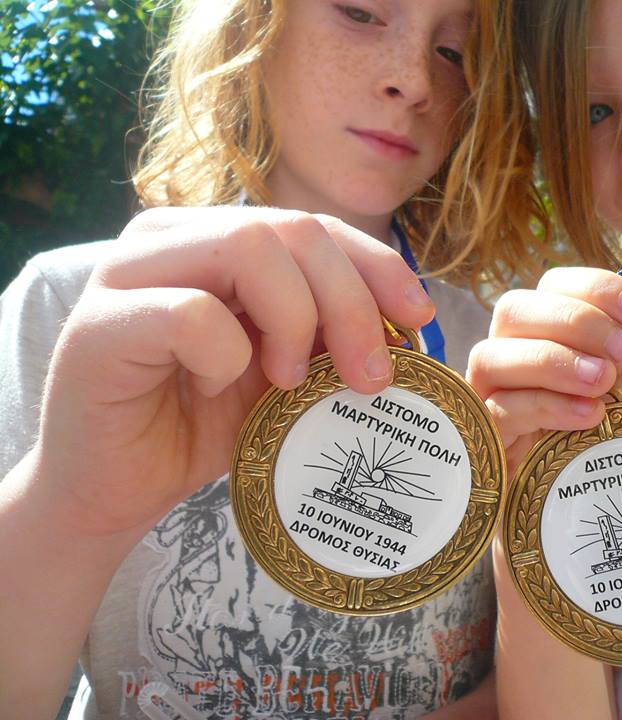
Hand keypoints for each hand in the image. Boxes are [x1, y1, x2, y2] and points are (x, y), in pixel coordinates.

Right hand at [34, 206, 435, 541]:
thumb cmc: (202, 426)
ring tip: (291, 381)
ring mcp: (127, 272)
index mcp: (217, 239)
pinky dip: (227, 355)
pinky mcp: (100, 323)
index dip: (377, 265)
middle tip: (370, 376)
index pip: (315, 226)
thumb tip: (409, 327)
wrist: (116, 490)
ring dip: (295, 320)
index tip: (418, 318)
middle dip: (351, 303)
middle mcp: (172, 238)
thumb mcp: (284, 372)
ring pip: (249, 248)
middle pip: (294, 230)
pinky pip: (193, 314)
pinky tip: (219, 387)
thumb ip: (327, 334)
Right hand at [467, 267, 621, 473]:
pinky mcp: (482, 433)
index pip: (554, 285)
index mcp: (541, 328)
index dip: (598, 289)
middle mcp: (505, 350)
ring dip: (554, 360)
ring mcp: (486, 391)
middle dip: (576, 321)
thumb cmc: (597, 434)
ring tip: (603, 381)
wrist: (573, 501)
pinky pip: (501, 408)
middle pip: (514, 309)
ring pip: (491, 354)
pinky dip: (548, 405)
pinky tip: (589, 414)